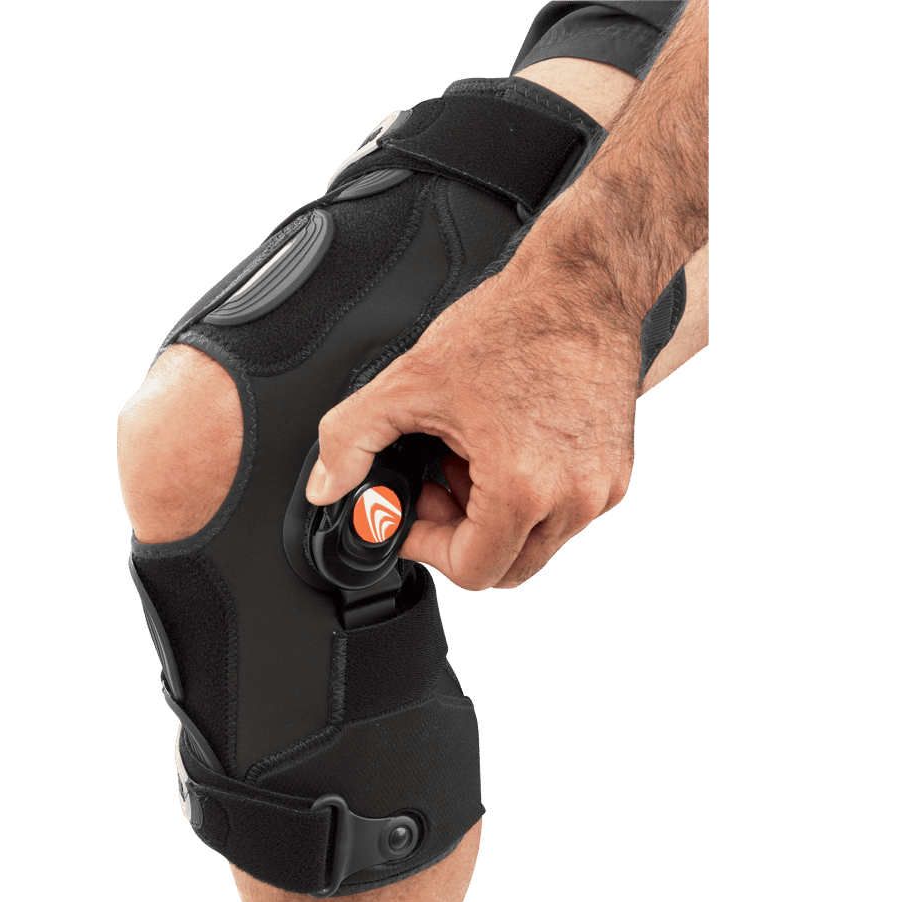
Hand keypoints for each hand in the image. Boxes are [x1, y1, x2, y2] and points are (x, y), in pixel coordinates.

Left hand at [305, 251, 642, 590]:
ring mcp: (601, 491)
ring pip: (533, 544)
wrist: (582, 288)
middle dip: (459, 537)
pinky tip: (505, 450)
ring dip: (492, 519)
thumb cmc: (511, 327)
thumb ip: (351, 439)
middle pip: (505, 569)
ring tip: (469, 460)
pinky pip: (563, 516)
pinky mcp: (615, 475)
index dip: (427, 549)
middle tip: (437, 484)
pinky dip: (528, 500)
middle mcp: (573, 500)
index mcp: (523, 490)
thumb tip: (326, 488)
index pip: (472, 573)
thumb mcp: (410, 381)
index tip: (412, 516)